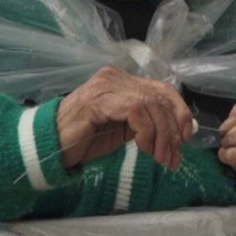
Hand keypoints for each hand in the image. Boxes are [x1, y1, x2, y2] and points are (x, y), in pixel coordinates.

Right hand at [56, 66, 191, 170]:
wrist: (50, 148)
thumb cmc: (85, 139)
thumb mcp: (124, 130)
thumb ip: (148, 123)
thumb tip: (182, 130)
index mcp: (124, 81)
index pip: (162, 88)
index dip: (180, 111)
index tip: (186, 138)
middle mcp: (116, 77)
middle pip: (160, 97)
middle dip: (172, 131)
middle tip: (173, 158)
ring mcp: (106, 86)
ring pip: (151, 103)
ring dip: (162, 135)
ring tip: (161, 159)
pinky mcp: (98, 100)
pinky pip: (135, 110)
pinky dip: (146, 131)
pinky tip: (144, 149)